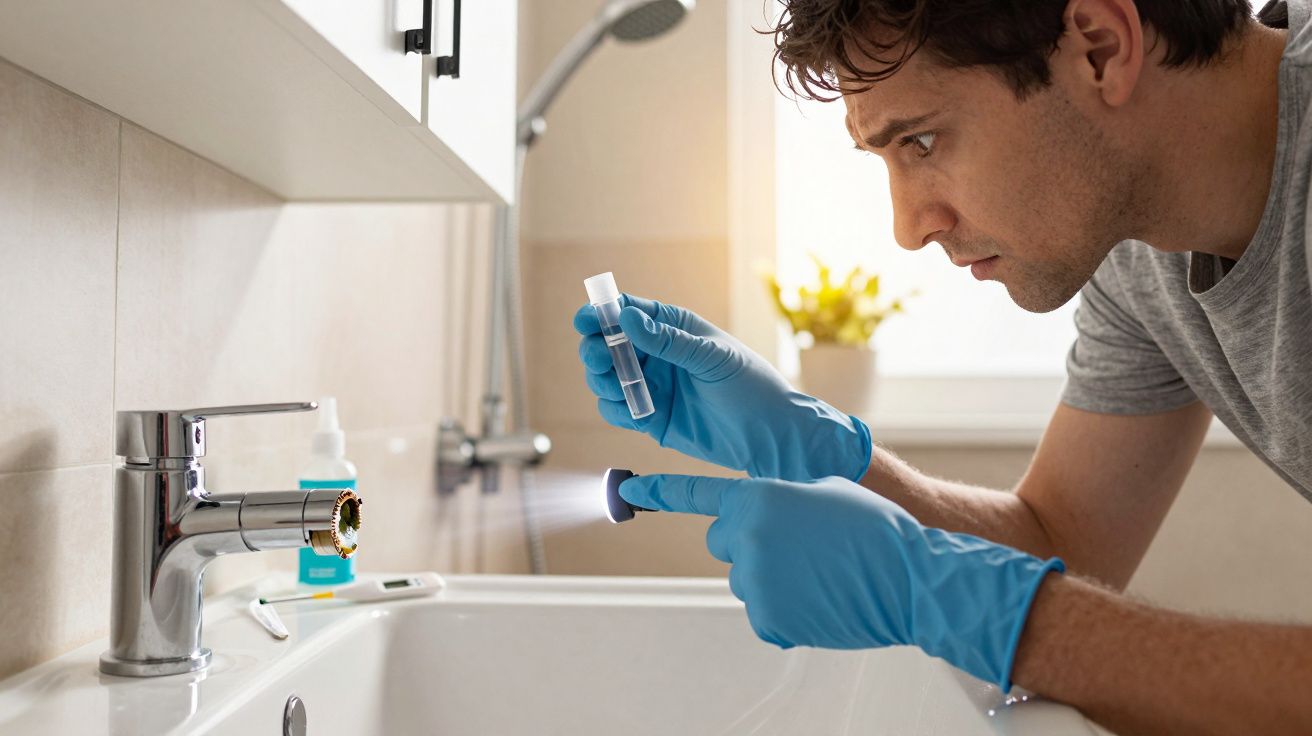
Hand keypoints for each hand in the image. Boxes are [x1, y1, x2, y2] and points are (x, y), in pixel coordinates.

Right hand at [573, 295, 871, 481]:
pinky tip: (630, 410)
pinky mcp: (651, 418)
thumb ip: (668, 339)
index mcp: (674, 327)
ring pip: (607, 379)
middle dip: (597, 351)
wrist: (772, 436)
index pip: (627, 312)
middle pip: (607, 346)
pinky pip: (618, 410)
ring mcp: (653, 386)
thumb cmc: (752, 386)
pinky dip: (615, 409)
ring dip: (602, 382)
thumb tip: (626, 316)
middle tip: (601, 360)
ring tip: (618, 388)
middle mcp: (658, 354)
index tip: (585, 321)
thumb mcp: (712, 357)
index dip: (601, 314)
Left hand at [620, 473, 1064, 690]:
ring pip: (746, 577)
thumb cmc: (875, 529)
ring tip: (819, 573)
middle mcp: (745, 536)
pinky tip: (819, 599)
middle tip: (796, 545)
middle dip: (750, 541)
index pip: (695, 493)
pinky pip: (765, 612)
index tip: (629, 486)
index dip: (659, 491)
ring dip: (773, 576)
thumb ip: (777, 497)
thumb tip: (759, 514)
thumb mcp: (822, 491)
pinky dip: (786, 609)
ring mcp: (753, 581)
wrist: (910, 577)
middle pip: (723, 540)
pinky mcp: (766, 619)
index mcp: (758, 496)